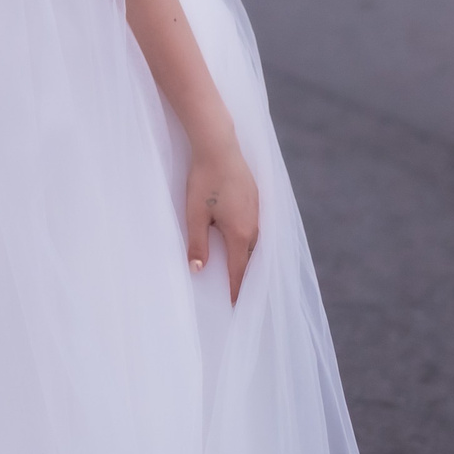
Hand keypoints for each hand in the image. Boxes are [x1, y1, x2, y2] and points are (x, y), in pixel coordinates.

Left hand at [184, 136, 260, 301]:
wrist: (219, 146)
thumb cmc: (204, 181)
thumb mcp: (195, 215)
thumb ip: (197, 244)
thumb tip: (198, 271)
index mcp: (240, 234)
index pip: (239, 271)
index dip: (236, 290)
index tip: (234, 307)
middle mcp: (255, 227)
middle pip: (250, 260)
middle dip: (244, 278)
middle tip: (238, 295)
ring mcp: (258, 213)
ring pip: (254, 244)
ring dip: (247, 259)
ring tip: (240, 273)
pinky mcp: (256, 200)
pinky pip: (255, 229)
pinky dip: (249, 242)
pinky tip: (241, 242)